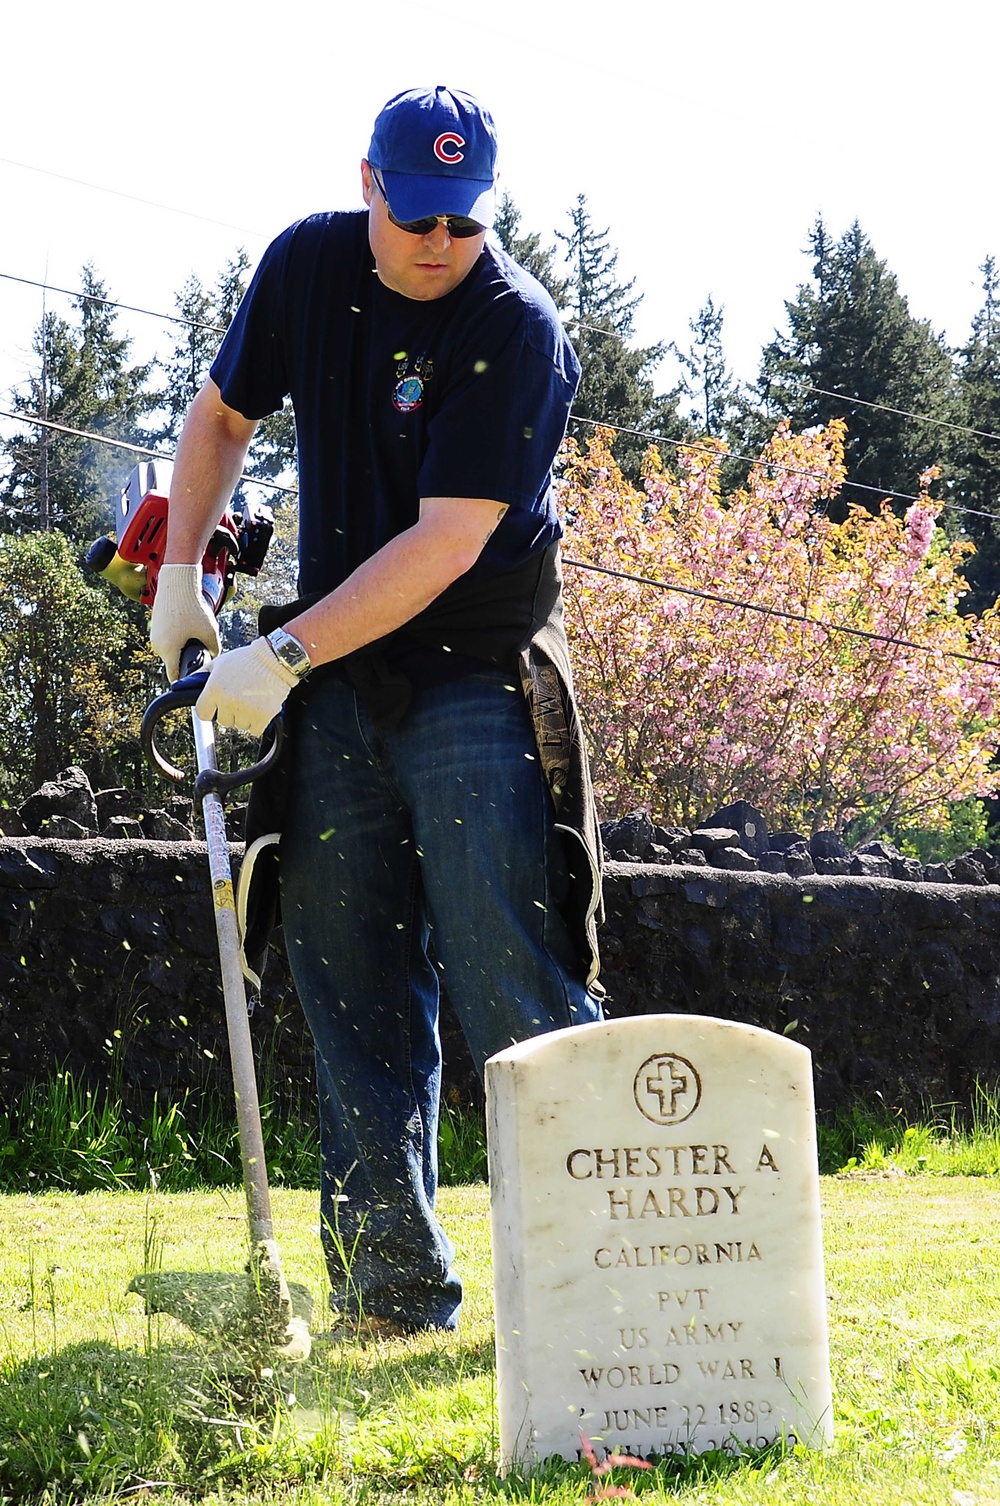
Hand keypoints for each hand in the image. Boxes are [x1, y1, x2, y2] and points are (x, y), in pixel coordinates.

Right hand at [149, 565, 221, 681]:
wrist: (177, 582)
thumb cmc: (193, 606)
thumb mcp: (210, 631)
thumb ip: (214, 649)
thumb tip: (214, 657)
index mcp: (169, 650)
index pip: (175, 677)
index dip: (185, 683)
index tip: (193, 686)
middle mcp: (158, 646)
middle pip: (175, 663)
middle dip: (188, 659)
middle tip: (202, 649)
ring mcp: (155, 636)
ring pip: (172, 650)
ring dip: (184, 647)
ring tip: (195, 632)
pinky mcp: (156, 627)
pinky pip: (169, 640)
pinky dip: (179, 637)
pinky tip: (188, 625)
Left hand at [195, 638, 299, 735]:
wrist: (276, 659)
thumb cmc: (247, 659)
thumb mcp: (219, 662)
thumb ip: (201, 675)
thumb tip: (182, 685)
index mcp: (214, 689)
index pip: (203, 714)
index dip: (210, 710)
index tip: (216, 706)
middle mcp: (228, 701)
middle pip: (223, 721)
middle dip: (230, 712)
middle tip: (240, 697)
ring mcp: (245, 710)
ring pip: (239, 726)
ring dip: (245, 717)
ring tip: (252, 699)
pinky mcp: (262, 717)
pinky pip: (254, 730)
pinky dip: (257, 722)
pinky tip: (260, 707)